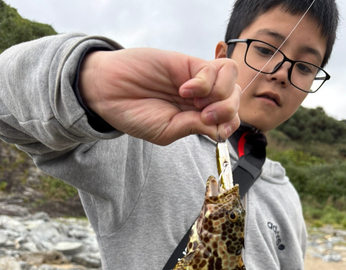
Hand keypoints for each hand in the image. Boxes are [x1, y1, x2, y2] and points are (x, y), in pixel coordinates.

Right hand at [79, 48, 239, 144]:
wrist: (111, 91)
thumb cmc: (135, 114)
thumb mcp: (167, 131)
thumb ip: (194, 127)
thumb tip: (222, 129)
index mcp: (197, 118)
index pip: (230, 119)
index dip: (229, 124)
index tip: (214, 131)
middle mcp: (201, 98)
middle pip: (235, 99)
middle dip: (227, 111)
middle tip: (204, 117)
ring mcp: (197, 80)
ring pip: (231, 79)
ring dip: (221, 95)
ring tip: (197, 103)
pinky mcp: (188, 63)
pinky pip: (214, 69)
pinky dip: (205, 82)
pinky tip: (185, 89)